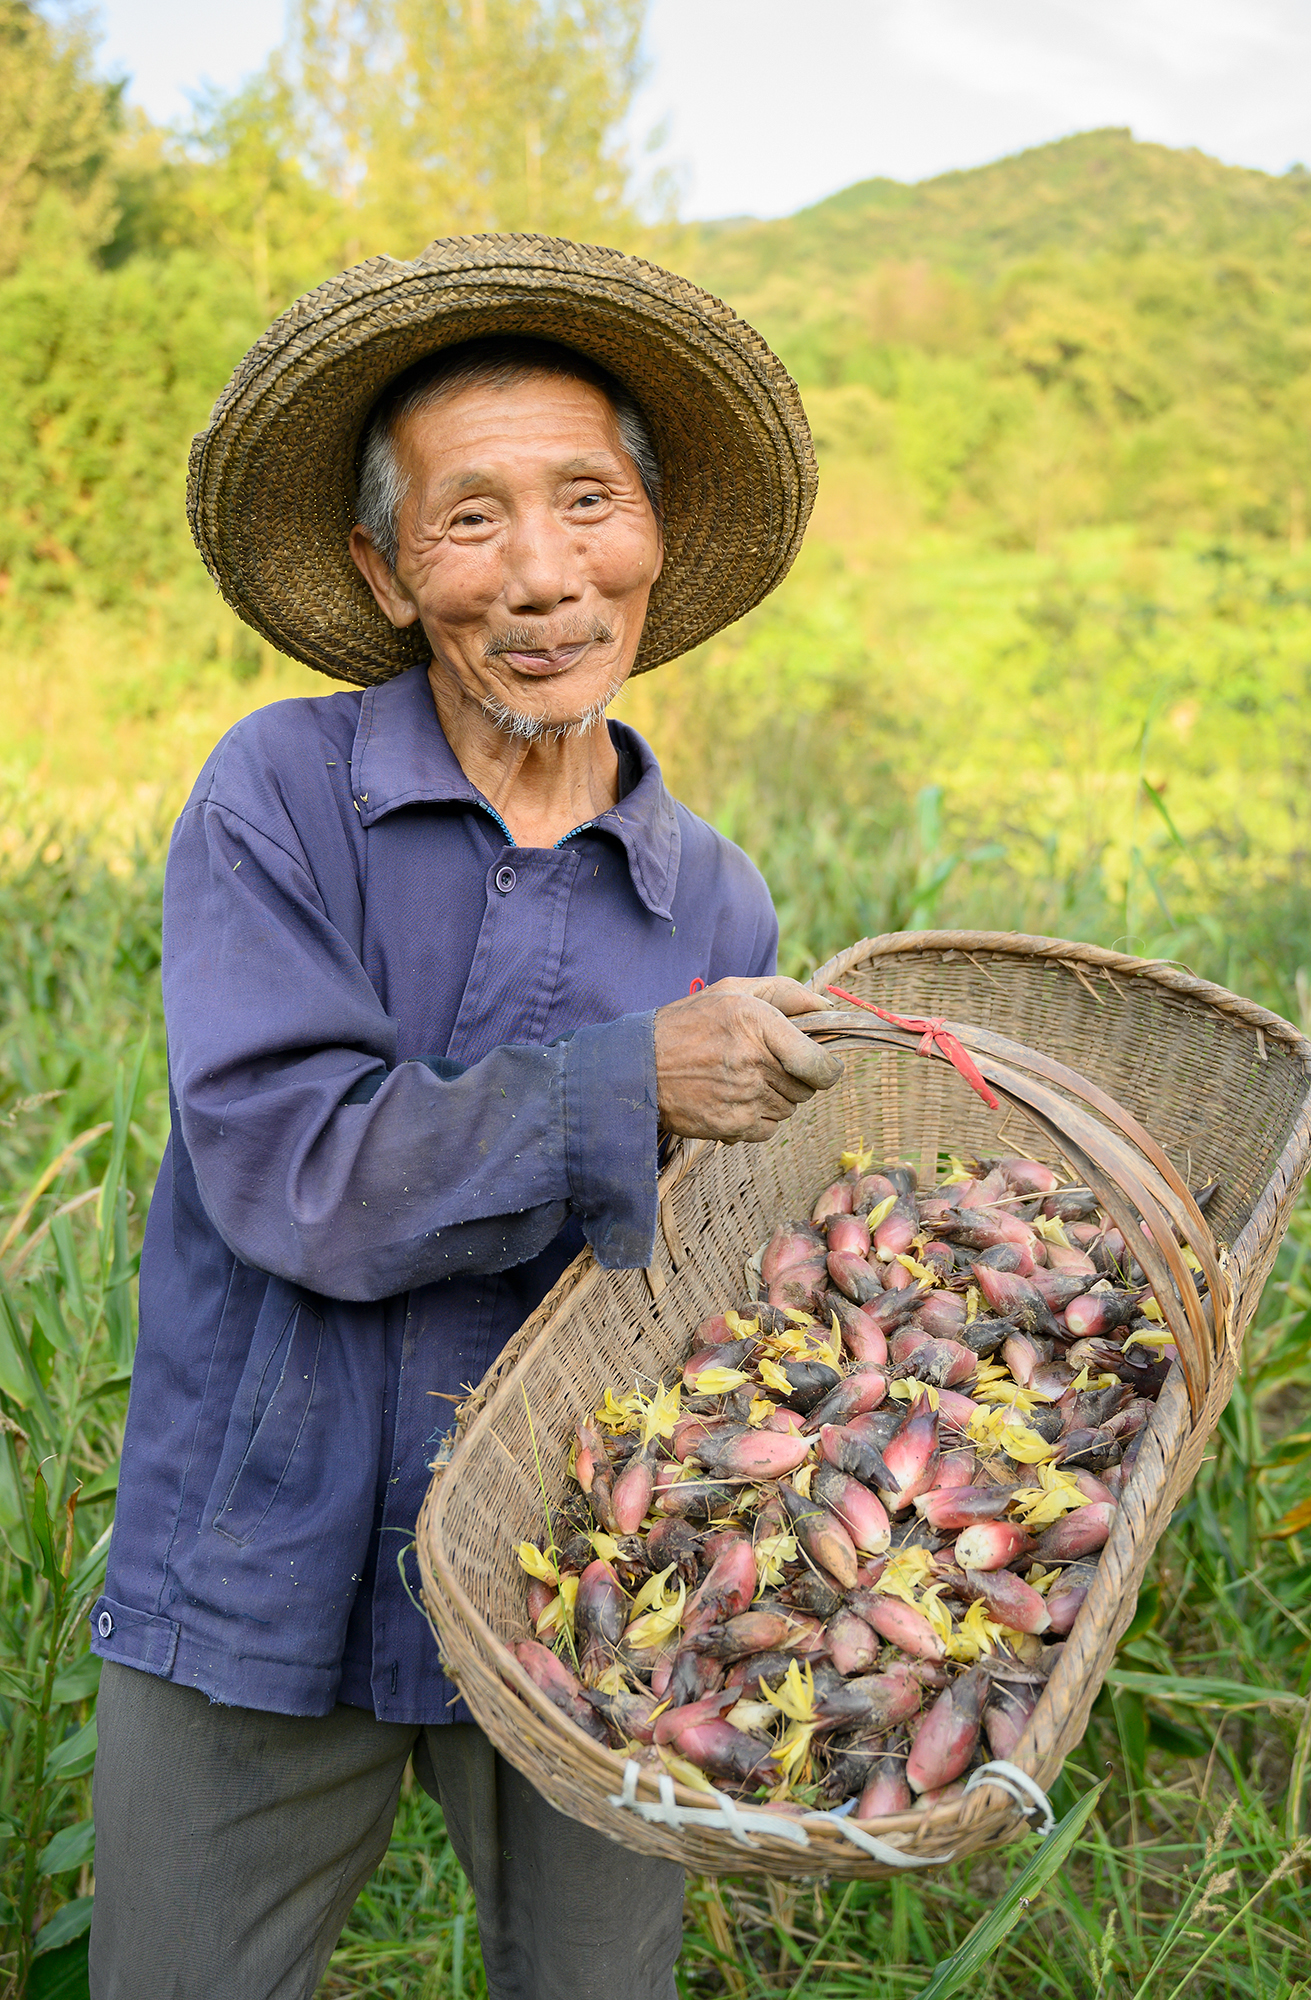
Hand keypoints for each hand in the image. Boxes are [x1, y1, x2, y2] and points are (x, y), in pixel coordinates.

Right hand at [653, 977, 842, 1141]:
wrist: (639, 1067)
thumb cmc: (688, 1024)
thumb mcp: (732, 991)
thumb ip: (785, 993)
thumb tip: (827, 1005)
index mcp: (759, 1024)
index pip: (820, 1064)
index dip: (828, 1068)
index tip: (821, 1065)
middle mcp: (754, 1062)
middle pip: (807, 1088)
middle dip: (796, 1078)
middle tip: (767, 1065)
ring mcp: (744, 1098)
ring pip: (788, 1109)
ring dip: (776, 1097)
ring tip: (744, 1079)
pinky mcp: (732, 1126)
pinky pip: (768, 1129)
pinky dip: (758, 1118)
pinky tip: (734, 1099)